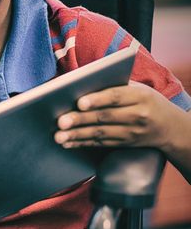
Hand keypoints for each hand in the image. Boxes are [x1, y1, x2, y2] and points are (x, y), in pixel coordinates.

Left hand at [54, 81, 182, 153]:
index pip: (116, 97)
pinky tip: (68, 143)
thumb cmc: (147, 101)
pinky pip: (101, 144)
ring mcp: (131, 132)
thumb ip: (115, 86)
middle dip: (80, 120)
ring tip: (59, 136)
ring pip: (101, 133)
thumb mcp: (139, 89)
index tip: (80, 103)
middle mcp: (138, 115)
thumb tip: (81, 84)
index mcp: (140, 96)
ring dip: (77, 135)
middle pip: (105, 117)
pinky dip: (82, 143)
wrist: (170, 127)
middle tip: (61, 122)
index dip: (97, 100)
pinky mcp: (124, 144)